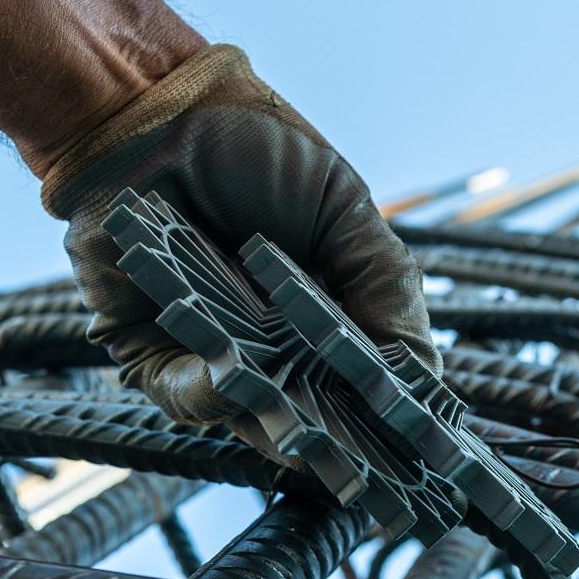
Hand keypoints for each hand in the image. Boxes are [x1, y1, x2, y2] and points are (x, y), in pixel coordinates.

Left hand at [45, 44, 436, 437]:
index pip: (369, 383)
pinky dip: (215, 392)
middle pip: (316, 417)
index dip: (394, 414)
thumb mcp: (345, 212)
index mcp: (327, 315)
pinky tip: (236, 376)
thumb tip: (420, 376)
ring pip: (255, 417)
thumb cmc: (258, 151)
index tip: (425, 440)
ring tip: (313, 435)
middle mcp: (274, 344)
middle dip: (344, 442)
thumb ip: (386, 287)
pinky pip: (187, 395)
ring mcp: (216, 354)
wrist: (157, 113)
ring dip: (282, 425)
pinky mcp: (153, 354)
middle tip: (373, 465)